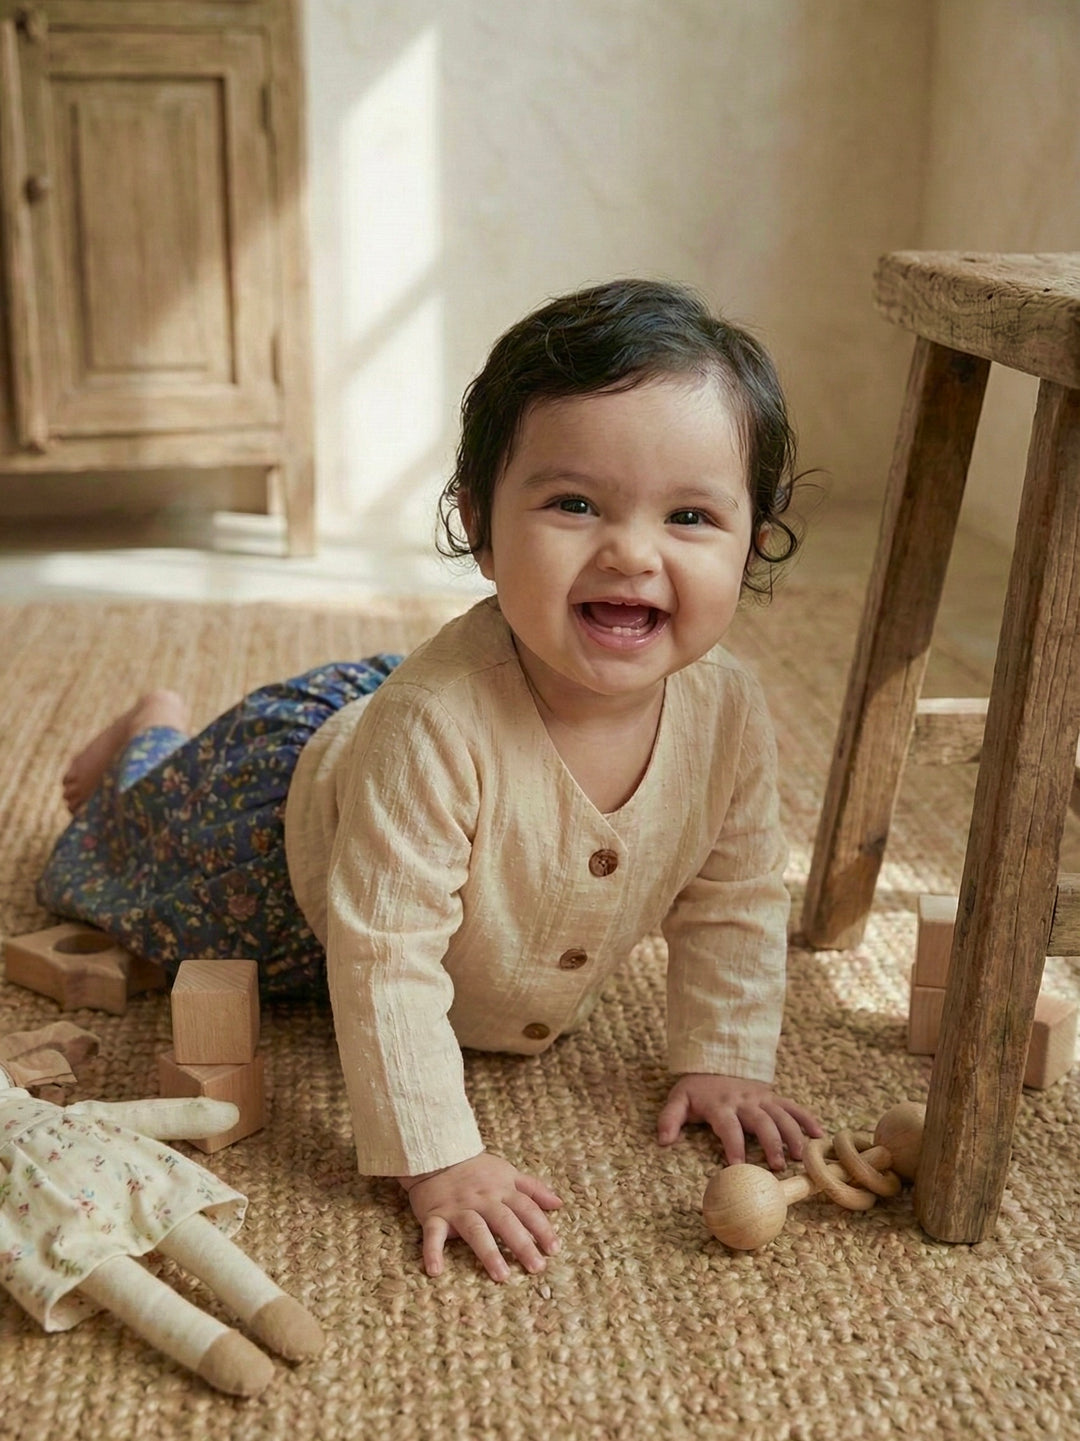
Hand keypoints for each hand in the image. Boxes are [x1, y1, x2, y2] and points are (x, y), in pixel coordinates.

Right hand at [399, 1152, 562, 1281]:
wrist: (437, 1154)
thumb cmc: (476, 1169)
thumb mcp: (507, 1172)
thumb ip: (533, 1188)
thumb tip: (558, 1203)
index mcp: (502, 1189)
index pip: (527, 1209)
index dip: (542, 1228)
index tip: (554, 1250)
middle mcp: (482, 1199)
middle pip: (505, 1222)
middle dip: (522, 1244)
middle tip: (537, 1267)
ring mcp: (458, 1208)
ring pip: (475, 1230)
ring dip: (488, 1252)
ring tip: (501, 1275)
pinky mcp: (434, 1215)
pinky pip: (433, 1234)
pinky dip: (432, 1251)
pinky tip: (435, 1271)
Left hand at [657, 1074, 822, 1170]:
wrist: (714, 1062)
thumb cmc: (696, 1091)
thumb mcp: (678, 1100)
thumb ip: (669, 1119)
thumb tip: (663, 1141)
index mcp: (720, 1105)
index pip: (728, 1127)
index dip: (733, 1146)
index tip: (737, 1167)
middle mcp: (744, 1101)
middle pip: (761, 1121)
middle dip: (771, 1143)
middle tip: (778, 1166)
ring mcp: (761, 1098)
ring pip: (781, 1115)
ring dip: (793, 1135)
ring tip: (801, 1157)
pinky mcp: (772, 1097)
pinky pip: (793, 1106)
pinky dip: (807, 1119)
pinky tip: (819, 1135)